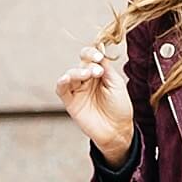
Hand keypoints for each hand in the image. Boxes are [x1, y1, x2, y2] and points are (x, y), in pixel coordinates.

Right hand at [56, 39, 134, 160]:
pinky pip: (61, 89)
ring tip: (87, 75)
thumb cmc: (120, 107)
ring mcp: (78, 90)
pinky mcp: (71, 102)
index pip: (91, 57)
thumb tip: (98, 51)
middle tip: (98, 71)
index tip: (99, 57)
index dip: (93, 53)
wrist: (118, 130)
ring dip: (76, 72)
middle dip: (88, 64)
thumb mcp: (116, 84)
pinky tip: (66, 78)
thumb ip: (106, 68)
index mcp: (99, 73)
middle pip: (81, 64)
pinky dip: (62, 82)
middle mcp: (87, 80)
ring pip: (70, 74)